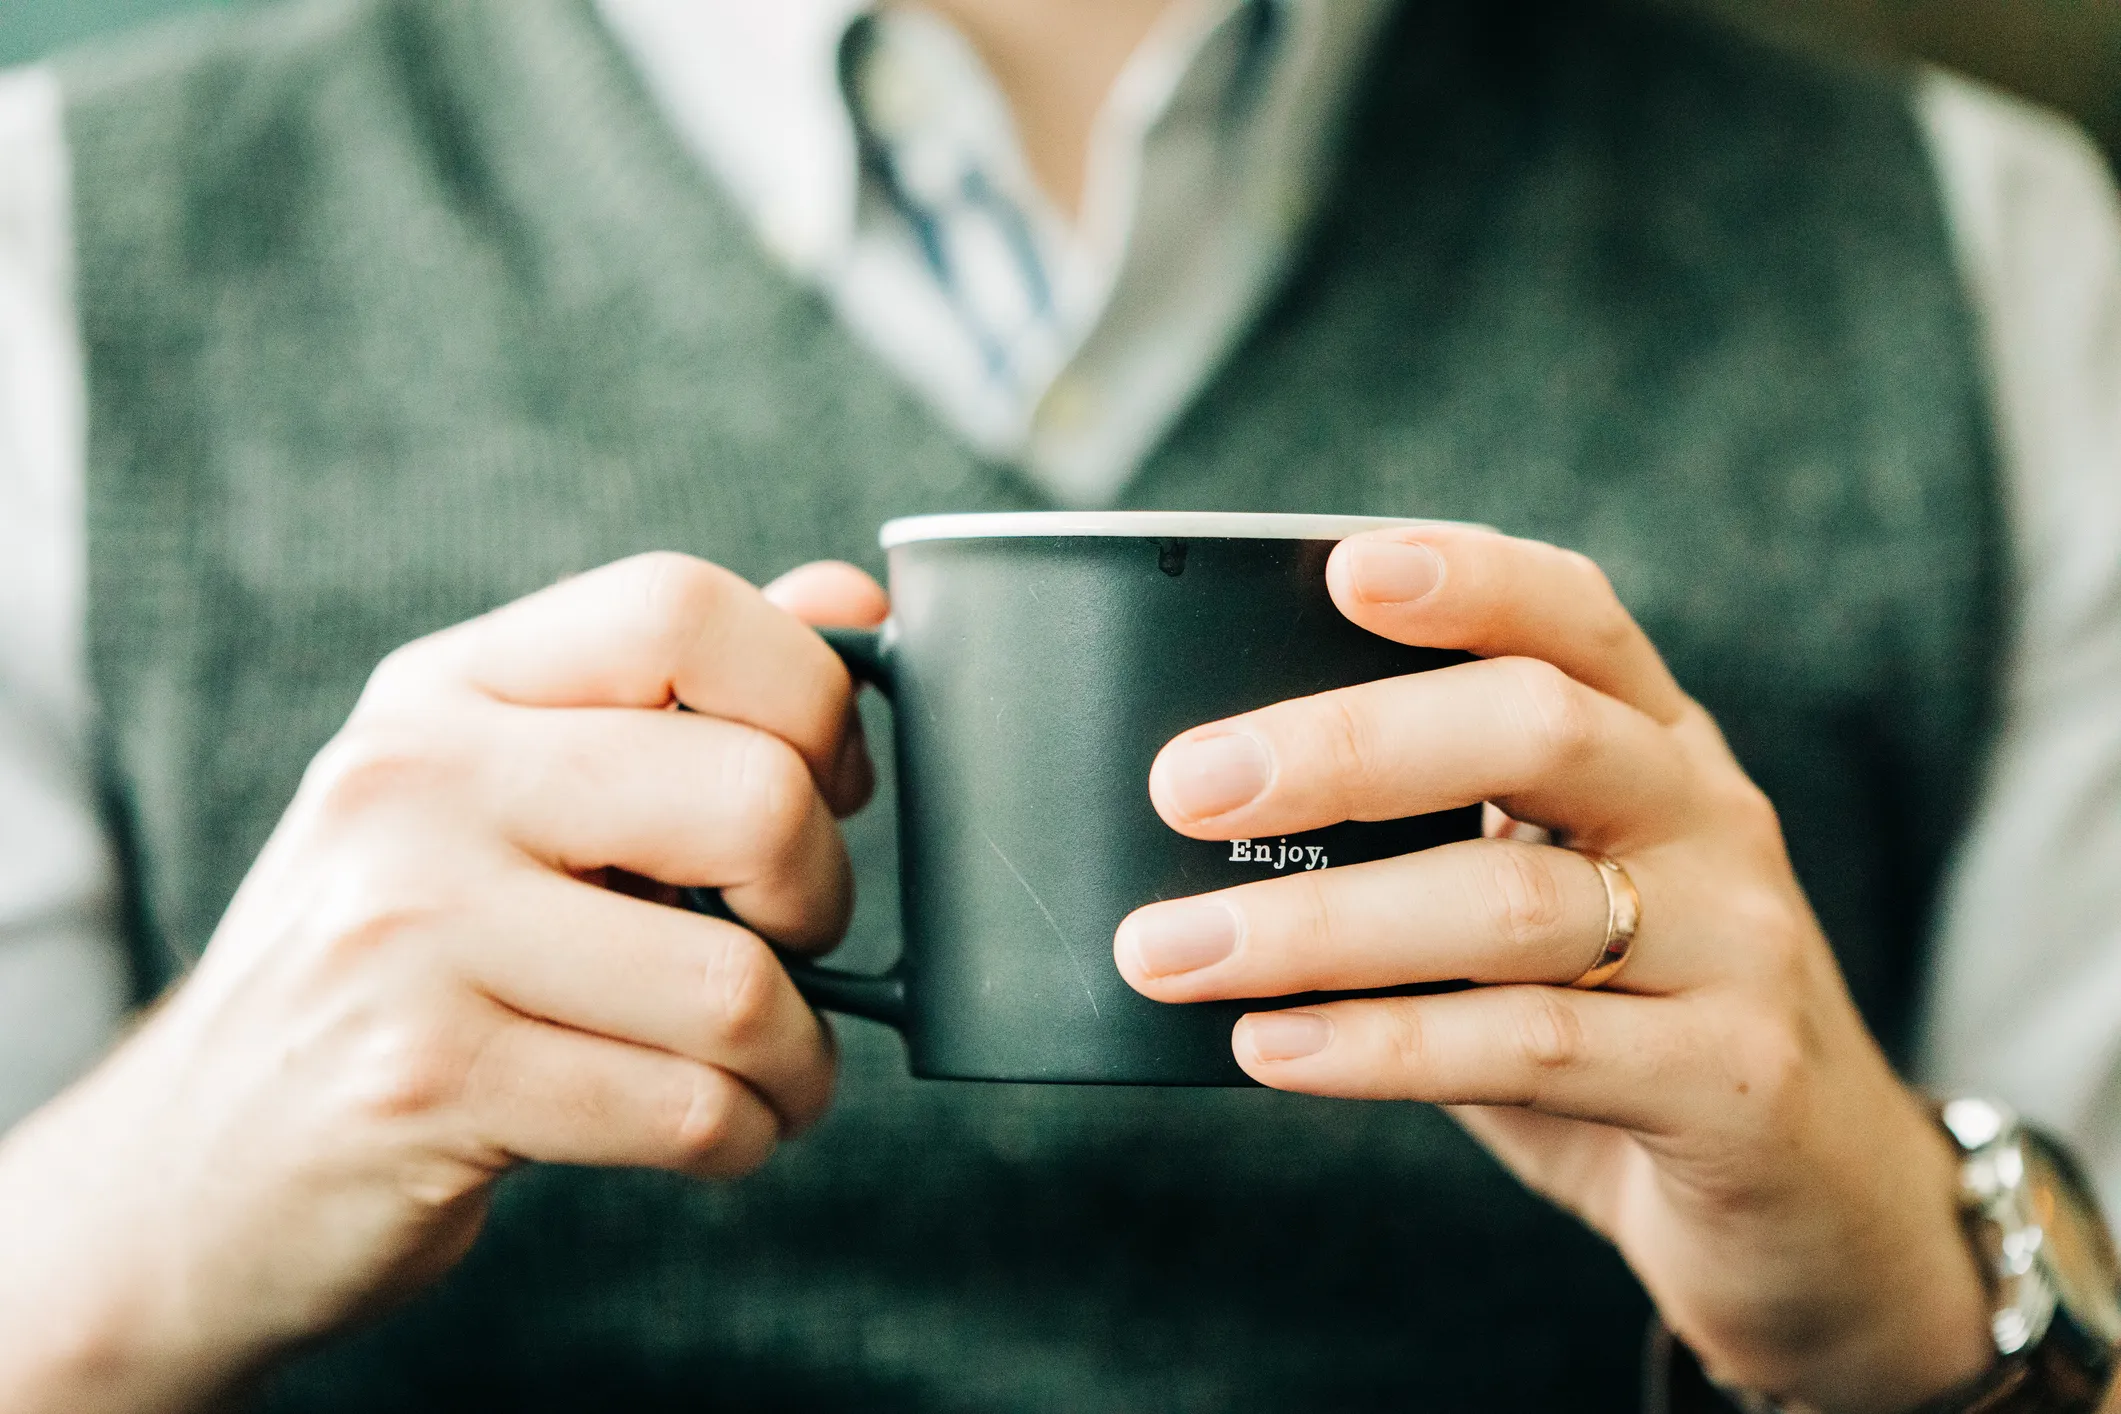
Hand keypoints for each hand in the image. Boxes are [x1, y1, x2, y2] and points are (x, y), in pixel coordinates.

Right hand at [0, 555, 886, 1413]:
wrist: (198, 1172)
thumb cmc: (405, 967)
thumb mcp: (508, 796)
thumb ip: (682, 698)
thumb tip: (854, 606)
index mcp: (450, 689)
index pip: (679, 606)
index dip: (810, 694)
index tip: (830, 784)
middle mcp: (416, 786)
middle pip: (752, 795)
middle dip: (824, 897)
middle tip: (793, 946)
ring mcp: (408, 935)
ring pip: (738, 986)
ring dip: (799, 1056)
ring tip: (766, 1068)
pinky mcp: (424, 1086)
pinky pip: (688, 1110)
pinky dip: (747, 1136)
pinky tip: (717, 1131)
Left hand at [1114, 525, 1992, 1412]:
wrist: (1822, 1206)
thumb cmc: (1631, 1030)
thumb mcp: (1544, 911)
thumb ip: (1424, 858)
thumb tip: (1200, 843)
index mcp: (1655, 744)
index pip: (1573, 616)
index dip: (1467, 579)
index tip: (1339, 567)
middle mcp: (1707, 815)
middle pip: (1535, 728)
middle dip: (1345, 746)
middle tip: (1186, 786)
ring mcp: (1736, 944)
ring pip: (1511, 903)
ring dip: (1316, 926)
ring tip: (1171, 951)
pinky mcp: (1733, 1079)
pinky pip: (1531, 1046)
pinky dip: (1382, 1045)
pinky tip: (1269, 1049)